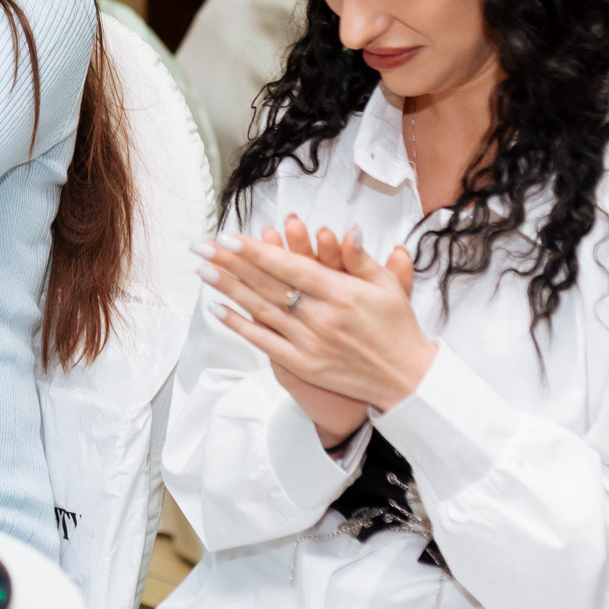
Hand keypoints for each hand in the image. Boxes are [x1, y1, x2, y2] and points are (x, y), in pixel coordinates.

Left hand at [196, 221, 431, 437]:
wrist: (407, 378)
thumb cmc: (397, 328)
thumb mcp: (387, 286)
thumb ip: (361, 258)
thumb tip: (347, 230)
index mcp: (341, 293)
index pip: (289, 267)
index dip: (257, 252)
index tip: (229, 237)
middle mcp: (321, 317)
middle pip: (266, 285)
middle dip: (229, 263)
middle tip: (201, 247)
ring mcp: (308, 342)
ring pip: (260, 310)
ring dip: (227, 289)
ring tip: (202, 270)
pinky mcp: (302, 364)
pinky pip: (264, 342)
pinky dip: (240, 325)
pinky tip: (218, 308)